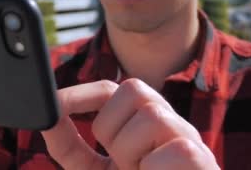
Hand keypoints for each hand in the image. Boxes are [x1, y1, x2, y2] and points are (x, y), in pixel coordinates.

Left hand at [42, 79, 218, 169]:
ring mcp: (189, 139)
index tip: (54, 106)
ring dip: (132, 154)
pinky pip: (173, 151)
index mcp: (141, 122)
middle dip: (111, 127)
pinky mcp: (202, 160)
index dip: (81, 94)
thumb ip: (71, 148)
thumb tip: (48, 118)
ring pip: (151, 116)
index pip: (112, 90)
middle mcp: (167, 122)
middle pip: (133, 90)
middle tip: (117, 161)